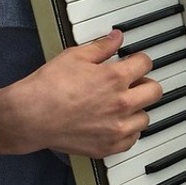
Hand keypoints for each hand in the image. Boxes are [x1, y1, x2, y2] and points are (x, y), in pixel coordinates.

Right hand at [7, 28, 162, 157]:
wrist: (31, 116)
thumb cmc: (49, 86)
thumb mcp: (74, 56)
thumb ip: (101, 47)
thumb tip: (117, 37)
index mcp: (115, 78)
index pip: (145, 63)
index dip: (139, 59)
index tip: (134, 62)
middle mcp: (122, 103)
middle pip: (154, 91)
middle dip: (145, 83)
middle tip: (132, 83)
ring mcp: (117, 128)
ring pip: (145, 117)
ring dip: (137, 109)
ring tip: (122, 105)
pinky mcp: (109, 146)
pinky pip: (133, 139)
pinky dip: (128, 131)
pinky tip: (115, 123)